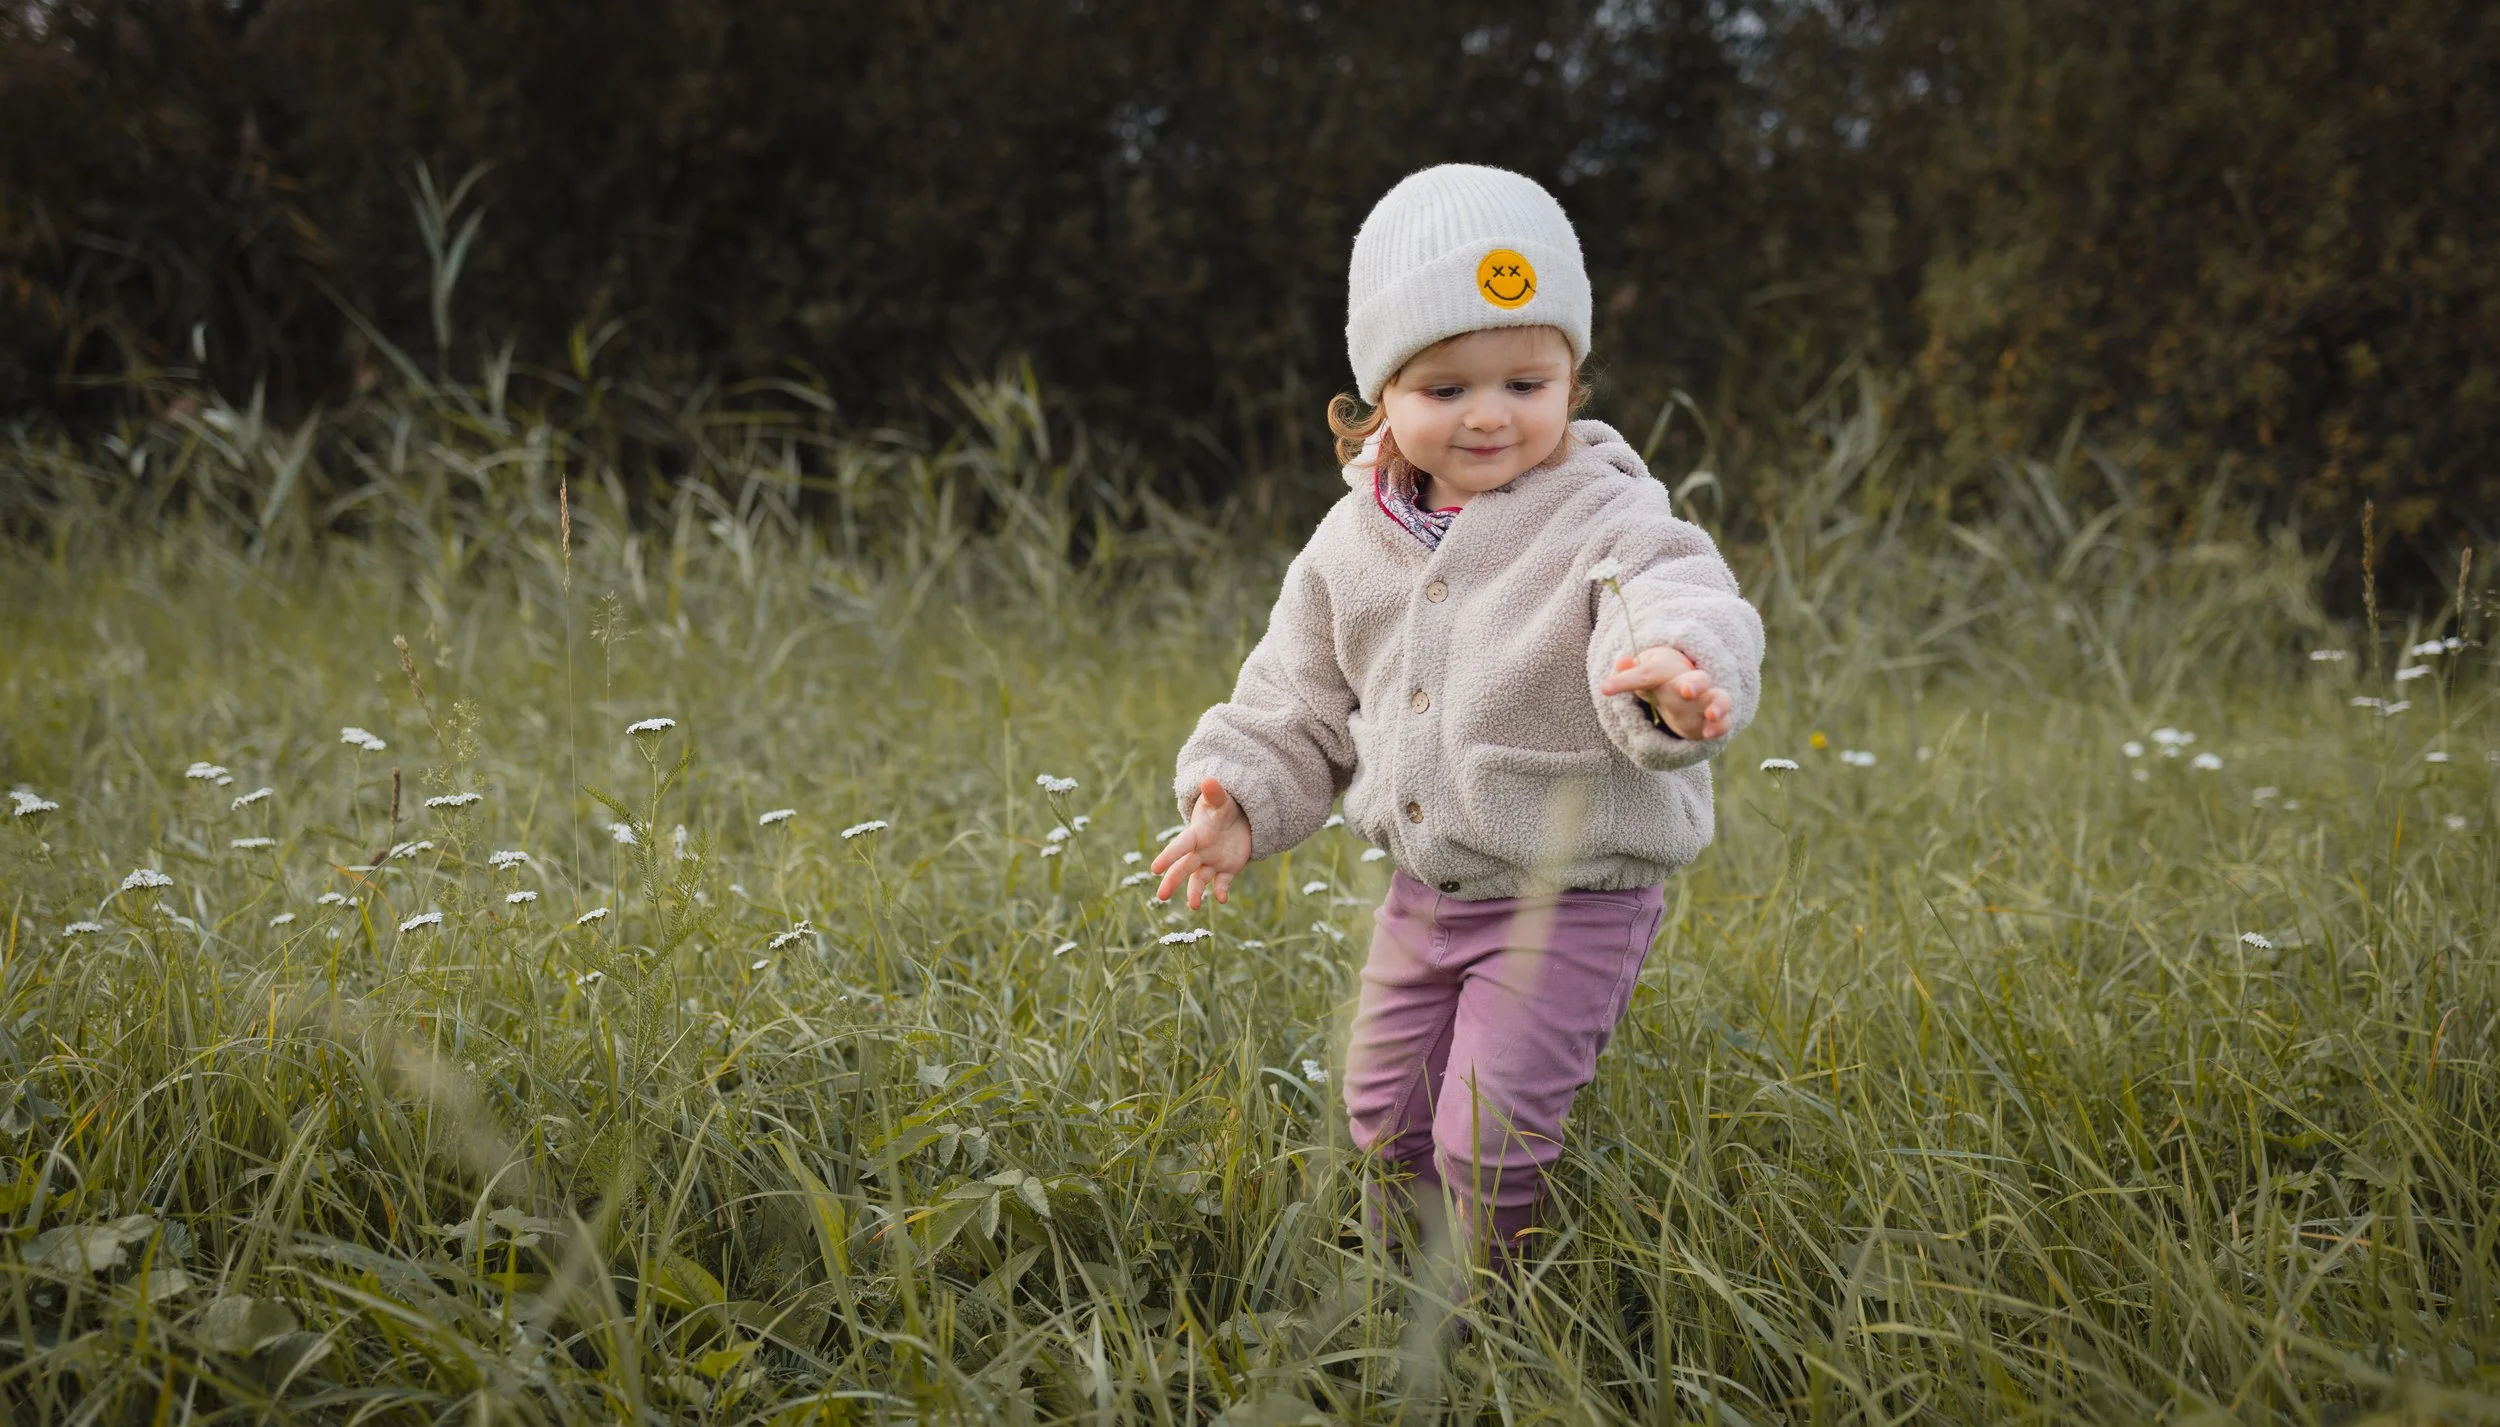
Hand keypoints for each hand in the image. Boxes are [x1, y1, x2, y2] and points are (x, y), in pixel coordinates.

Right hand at [1151, 777, 1252, 908]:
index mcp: (1195, 834)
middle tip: (1161, 897)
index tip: (1154, 869)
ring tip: (1193, 906)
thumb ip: (1215, 793)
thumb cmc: (1223, 808)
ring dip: (1195, 893)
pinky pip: (1222, 883)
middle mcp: (1200, 852)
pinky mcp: (1227, 871)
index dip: (1168, 856)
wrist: (1238, 819)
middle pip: (1184, 868)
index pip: (1179, 846)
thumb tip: (1208, 780)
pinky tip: (1222, 899)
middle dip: (1172, 881)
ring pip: (1200, 880)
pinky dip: (1221, 891)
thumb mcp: (1221, 800)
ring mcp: (1212, 863)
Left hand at [1599, 646, 1732, 740]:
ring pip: (1719, 699)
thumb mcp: (1642, 677)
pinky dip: (1720, 727)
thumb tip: (1621, 661)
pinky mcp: (1716, 720)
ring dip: (1717, 706)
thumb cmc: (1660, 683)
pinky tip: (1710, 734)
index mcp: (1667, 674)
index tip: (1604, 689)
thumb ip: (1629, 674)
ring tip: (1711, 715)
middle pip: (1698, 680)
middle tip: (1687, 691)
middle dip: (1695, 684)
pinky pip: (1724, 722)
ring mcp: (1707, 701)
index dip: (1625, 680)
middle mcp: (1691, 684)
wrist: (1688, 688)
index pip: (1646, 673)